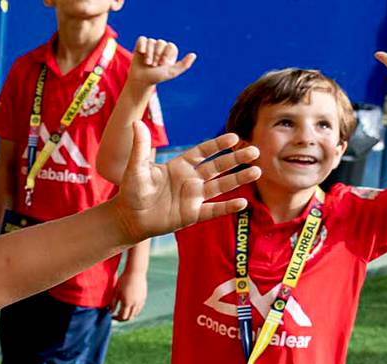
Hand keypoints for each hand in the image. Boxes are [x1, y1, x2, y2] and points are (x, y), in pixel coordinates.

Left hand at [112, 127, 259, 242]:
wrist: (129, 218)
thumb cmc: (132, 192)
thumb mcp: (136, 168)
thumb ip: (140, 147)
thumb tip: (137, 122)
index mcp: (180, 166)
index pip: (203, 152)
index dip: (218, 144)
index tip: (234, 137)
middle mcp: (191, 179)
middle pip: (218, 167)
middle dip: (236, 159)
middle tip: (254, 150)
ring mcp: (194, 197)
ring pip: (221, 186)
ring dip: (239, 179)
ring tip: (256, 172)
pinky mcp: (193, 214)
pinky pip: (213, 210)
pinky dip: (227, 207)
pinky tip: (242, 203)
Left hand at [113, 275, 148, 321]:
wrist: (135, 272)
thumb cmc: (123, 281)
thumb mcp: (116, 292)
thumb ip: (113, 303)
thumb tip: (110, 312)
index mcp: (127, 303)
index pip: (122, 317)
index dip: (116, 318)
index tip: (112, 316)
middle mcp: (135, 304)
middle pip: (129, 317)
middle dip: (122, 319)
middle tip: (117, 316)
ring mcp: (141, 301)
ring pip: (135, 314)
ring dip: (129, 315)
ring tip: (123, 312)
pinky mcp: (144, 298)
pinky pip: (139, 308)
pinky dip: (134, 311)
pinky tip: (129, 307)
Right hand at [131, 37, 195, 85]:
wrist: (141, 81)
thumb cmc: (157, 77)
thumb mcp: (172, 72)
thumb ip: (184, 65)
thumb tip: (193, 54)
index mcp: (170, 52)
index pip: (170, 46)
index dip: (165, 55)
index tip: (162, 64)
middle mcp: (161, 47)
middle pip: (160, 42)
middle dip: (156, 55)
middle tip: (153, 65)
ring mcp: (150, 46)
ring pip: (151, 41)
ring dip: (149, 53)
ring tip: (147, 63)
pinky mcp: (140, 46)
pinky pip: (142, 39)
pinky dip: (141, 45)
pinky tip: (141, 52)